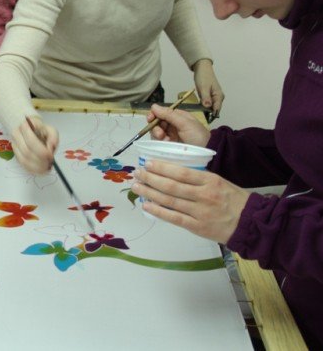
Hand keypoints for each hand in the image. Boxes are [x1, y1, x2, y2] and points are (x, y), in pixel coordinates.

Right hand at [11, 116, 58, 173]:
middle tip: (50, 162)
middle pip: (26, 152)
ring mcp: (14, 146)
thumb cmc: (41, 130)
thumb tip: (50, 148)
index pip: (31, 141)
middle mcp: (16, 136)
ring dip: (36, 166)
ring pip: (23, 160)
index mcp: (24, 126)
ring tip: (47, 167)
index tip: (50, 155)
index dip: (41, 150)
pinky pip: (23, 165)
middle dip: (40, 160)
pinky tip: (41, 170)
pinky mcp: (16, 155)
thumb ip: (53, 137)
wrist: (30, 130)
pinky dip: (33, 170)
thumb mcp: (50, 129)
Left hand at [132, 160, 249, 243]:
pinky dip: (158, 211)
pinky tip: (147, 205)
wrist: (251, 223)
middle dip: (151, 178)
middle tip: (138, 173)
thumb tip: (172, 172)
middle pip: (171, 186)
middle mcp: (204, 195)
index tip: (149, 163)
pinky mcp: (197, 227)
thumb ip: (198, 178)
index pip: (182, 172)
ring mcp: (200, 212)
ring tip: (137, 186)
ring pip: (169, 201)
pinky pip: (174, 218)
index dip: (162, 167)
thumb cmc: (233, 200)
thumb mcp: (219, 182)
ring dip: (150, 193)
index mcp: (210, 181)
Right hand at [147, 104, 210, 146]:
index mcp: (178, 116)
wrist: (206, 152)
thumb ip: (169, 114)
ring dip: (157, 134)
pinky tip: (166, 143)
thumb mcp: (185, 123)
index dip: (155, 114)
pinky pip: (158, 141)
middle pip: (157, 122)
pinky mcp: (168, 145)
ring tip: (163, 138)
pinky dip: (159, 141)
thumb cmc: (197, 135)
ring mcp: (170, 135)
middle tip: (160, 133)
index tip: (150, 118)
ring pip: (156, 132)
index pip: (162, 112)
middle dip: (155, 126)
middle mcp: (173, 125)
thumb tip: (153, 106)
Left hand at [193, 59, 223, 115]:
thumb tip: (208, 106)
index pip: (217, 109)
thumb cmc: (203, 76)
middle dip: (207, 114)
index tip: (205, 120)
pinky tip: (198, 109)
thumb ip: (206, 97)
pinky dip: (203, 107)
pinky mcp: (210, 97)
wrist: (202, 69)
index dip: (211, 116)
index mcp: (219, 96)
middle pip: (213, 110)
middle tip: (199, 118)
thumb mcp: (203, 87)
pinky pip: (207, 104)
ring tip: (198, 115)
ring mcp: (214, 97)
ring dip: (205, 111)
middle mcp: (218, 98)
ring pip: (210, 108)